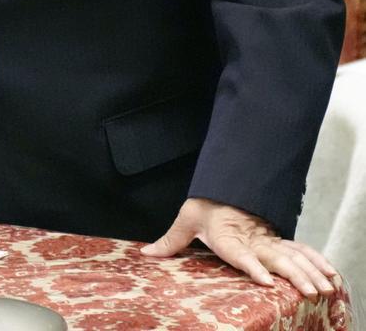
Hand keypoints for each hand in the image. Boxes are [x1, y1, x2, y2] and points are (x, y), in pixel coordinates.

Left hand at [141, 198, 337, 297]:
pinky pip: (300, 251)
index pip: (241, 253)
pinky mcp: (276, 241)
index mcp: (229, 237)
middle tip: (311, 290)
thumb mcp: (186, 219)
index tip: (265, 280)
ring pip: (292, 256)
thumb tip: (145, 254)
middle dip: (294, 274)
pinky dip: (317, 261)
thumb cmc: (204, 206)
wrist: (223, 186)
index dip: (253, 266)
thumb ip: (169, 240)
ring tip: (325, 287)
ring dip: (310, 271)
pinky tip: (331, 274)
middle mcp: (251, 240)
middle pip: (276, 257)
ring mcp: (266, 240)